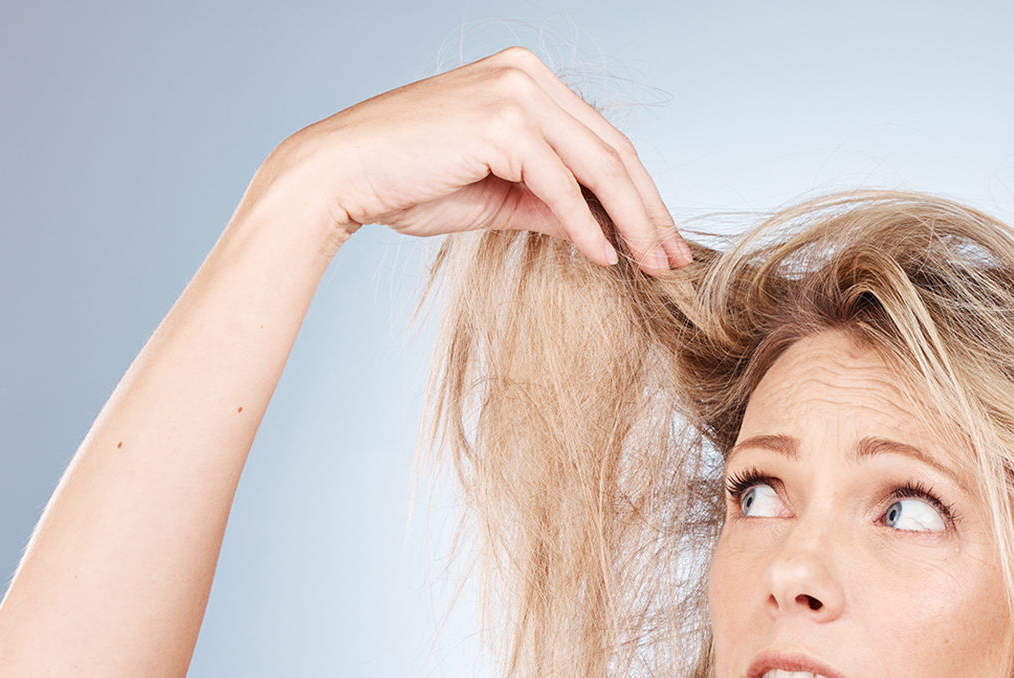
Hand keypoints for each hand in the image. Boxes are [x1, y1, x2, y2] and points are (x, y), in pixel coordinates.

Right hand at [261, 47, 690, 272]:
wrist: (338, 175)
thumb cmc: (406, 183)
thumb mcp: (495, 195)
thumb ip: (548, 203)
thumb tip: (601, 233)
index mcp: (525, 79)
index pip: (602, 140)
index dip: (640, 194)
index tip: (662, 240)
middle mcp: (526, 75)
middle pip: (613, 150)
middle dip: (649, 211)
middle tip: (674, 260)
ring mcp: (516, 93)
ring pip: (599, 166)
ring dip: (632, 222)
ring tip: (652, 266)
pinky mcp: (503, 123)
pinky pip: (561, 185)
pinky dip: (586, 226)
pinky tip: (602, 258)